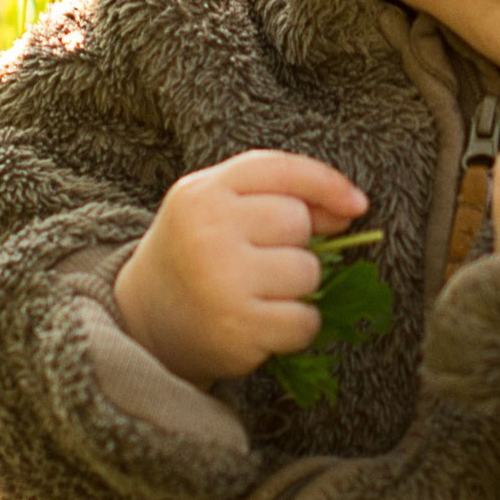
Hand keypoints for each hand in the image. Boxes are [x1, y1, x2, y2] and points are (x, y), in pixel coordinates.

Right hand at [114, 152, 366, 387]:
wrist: (143, 320)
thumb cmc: (196, 254)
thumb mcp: (219, 209)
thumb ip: (278, 194)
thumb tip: (351, 207)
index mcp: (202, 194)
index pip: (282, 170)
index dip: (327, 184)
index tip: (356, 205)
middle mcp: (208, 232)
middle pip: (298, 223)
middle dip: (293, 244)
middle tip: (258, 263)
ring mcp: (223, 281)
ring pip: (308, 272)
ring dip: (296, 289)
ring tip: (257, 294)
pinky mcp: (239, 328)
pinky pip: (305, 320)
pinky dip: (296, 327)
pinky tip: (263, 324)